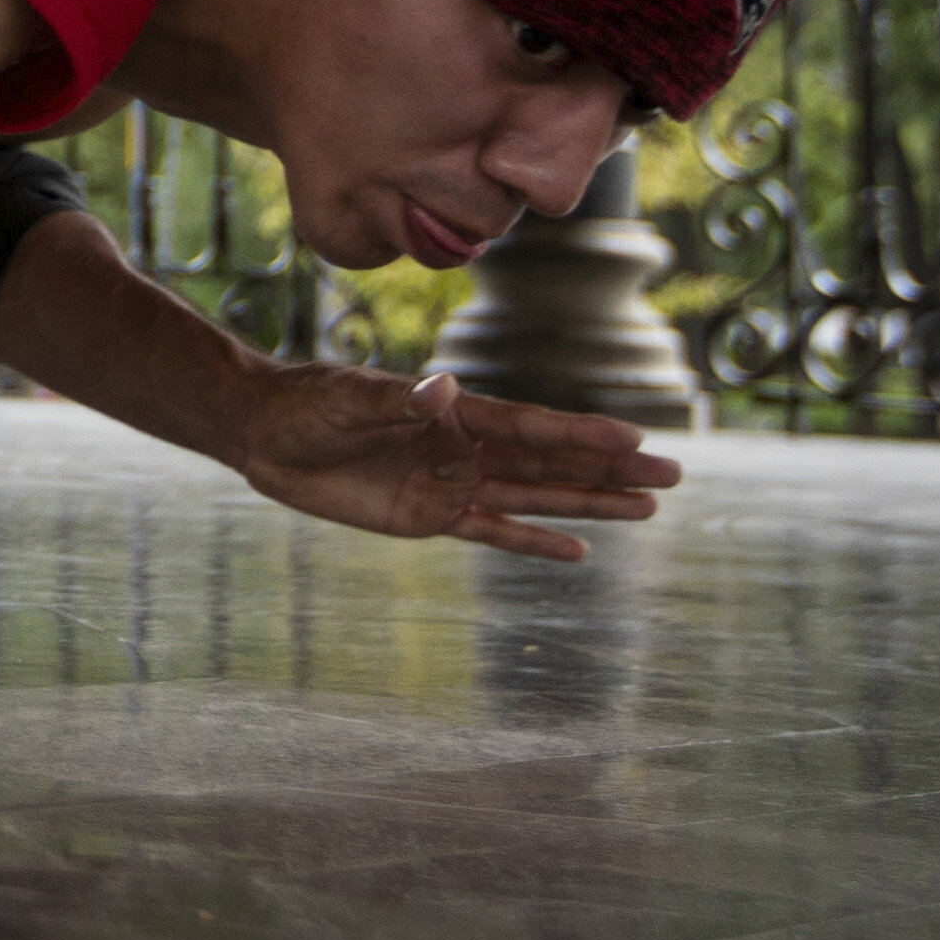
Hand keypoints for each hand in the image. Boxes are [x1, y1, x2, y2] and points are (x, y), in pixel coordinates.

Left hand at [221, 363, 679, 562]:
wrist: (267, 436)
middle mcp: (465, 447)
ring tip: (648, 506)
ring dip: (589, 501)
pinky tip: (579, 550)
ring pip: (536, 496)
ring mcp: (452, 483)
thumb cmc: (310, 405)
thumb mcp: (350, 399)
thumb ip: (400, 399)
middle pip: (550, 461)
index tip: (634, 438)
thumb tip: (444, 389)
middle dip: (609, 468)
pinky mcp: (431, 518)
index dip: (581, 433)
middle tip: (672, 474)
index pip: (531, 426)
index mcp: (455, 412)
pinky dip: (534, 541)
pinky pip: (493, 532)